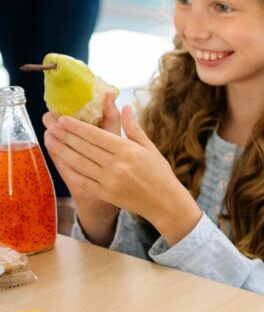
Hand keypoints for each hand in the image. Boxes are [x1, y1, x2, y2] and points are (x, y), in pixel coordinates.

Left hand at [45, 106, 200, 243]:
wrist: (165, 203)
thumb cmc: (160, 174)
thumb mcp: (150, 148)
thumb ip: (134, 128)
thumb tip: (125, 108)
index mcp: (128, 150)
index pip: (96, 135)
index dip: (77, 127)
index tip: (63, 119)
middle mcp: (116, 165)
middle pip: (84, 147)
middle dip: (65, 135)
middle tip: (51, 126)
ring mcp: (109, 180)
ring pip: (79, 162)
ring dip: (62, 150)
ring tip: (50, 139)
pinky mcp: (104, 193)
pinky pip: (81, 179)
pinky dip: (68, 169)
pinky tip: (59, 160)